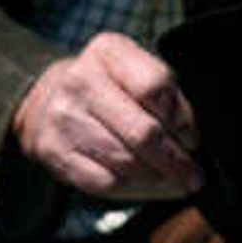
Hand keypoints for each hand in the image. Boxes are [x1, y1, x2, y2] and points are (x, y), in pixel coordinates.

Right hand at [12, 32, 199, 197]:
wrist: (48, 100)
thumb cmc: (109, 88)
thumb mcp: (139, 73)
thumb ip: (169, 98)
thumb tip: (187, 139)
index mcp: (109, 52)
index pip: (155, 86)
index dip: (181, 118)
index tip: (191, 138)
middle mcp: (81, 82)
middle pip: (142, 132)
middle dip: (175, 161)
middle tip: (193, 175)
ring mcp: (64, 118)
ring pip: (126, 163)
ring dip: (159, 179)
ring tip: (175, 182)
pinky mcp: (56, 152)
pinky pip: (106, 183)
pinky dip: (135, 190)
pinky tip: (149, 187)